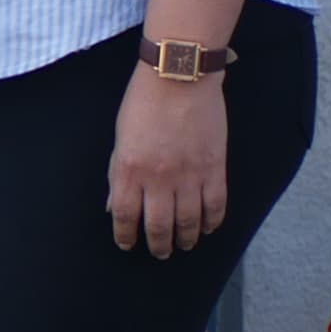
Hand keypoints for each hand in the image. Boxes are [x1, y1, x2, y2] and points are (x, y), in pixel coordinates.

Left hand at [108, 69, 231, 257]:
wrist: (178, 78)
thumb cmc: (142, 104)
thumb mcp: (119, 139)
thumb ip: (118, 174)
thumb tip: (115, 205)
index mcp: (127, 170)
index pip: (125, 216)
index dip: (126, 236)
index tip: (127, 245)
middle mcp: (157, 178)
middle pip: (158, 225)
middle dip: (158, 245)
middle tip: (160, 253)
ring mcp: (188, 175)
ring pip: (189, 222)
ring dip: (186, 238)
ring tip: (184, 245)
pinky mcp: (214, 168)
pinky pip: (215, 206)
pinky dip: (212, 222)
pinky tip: (208, 228)